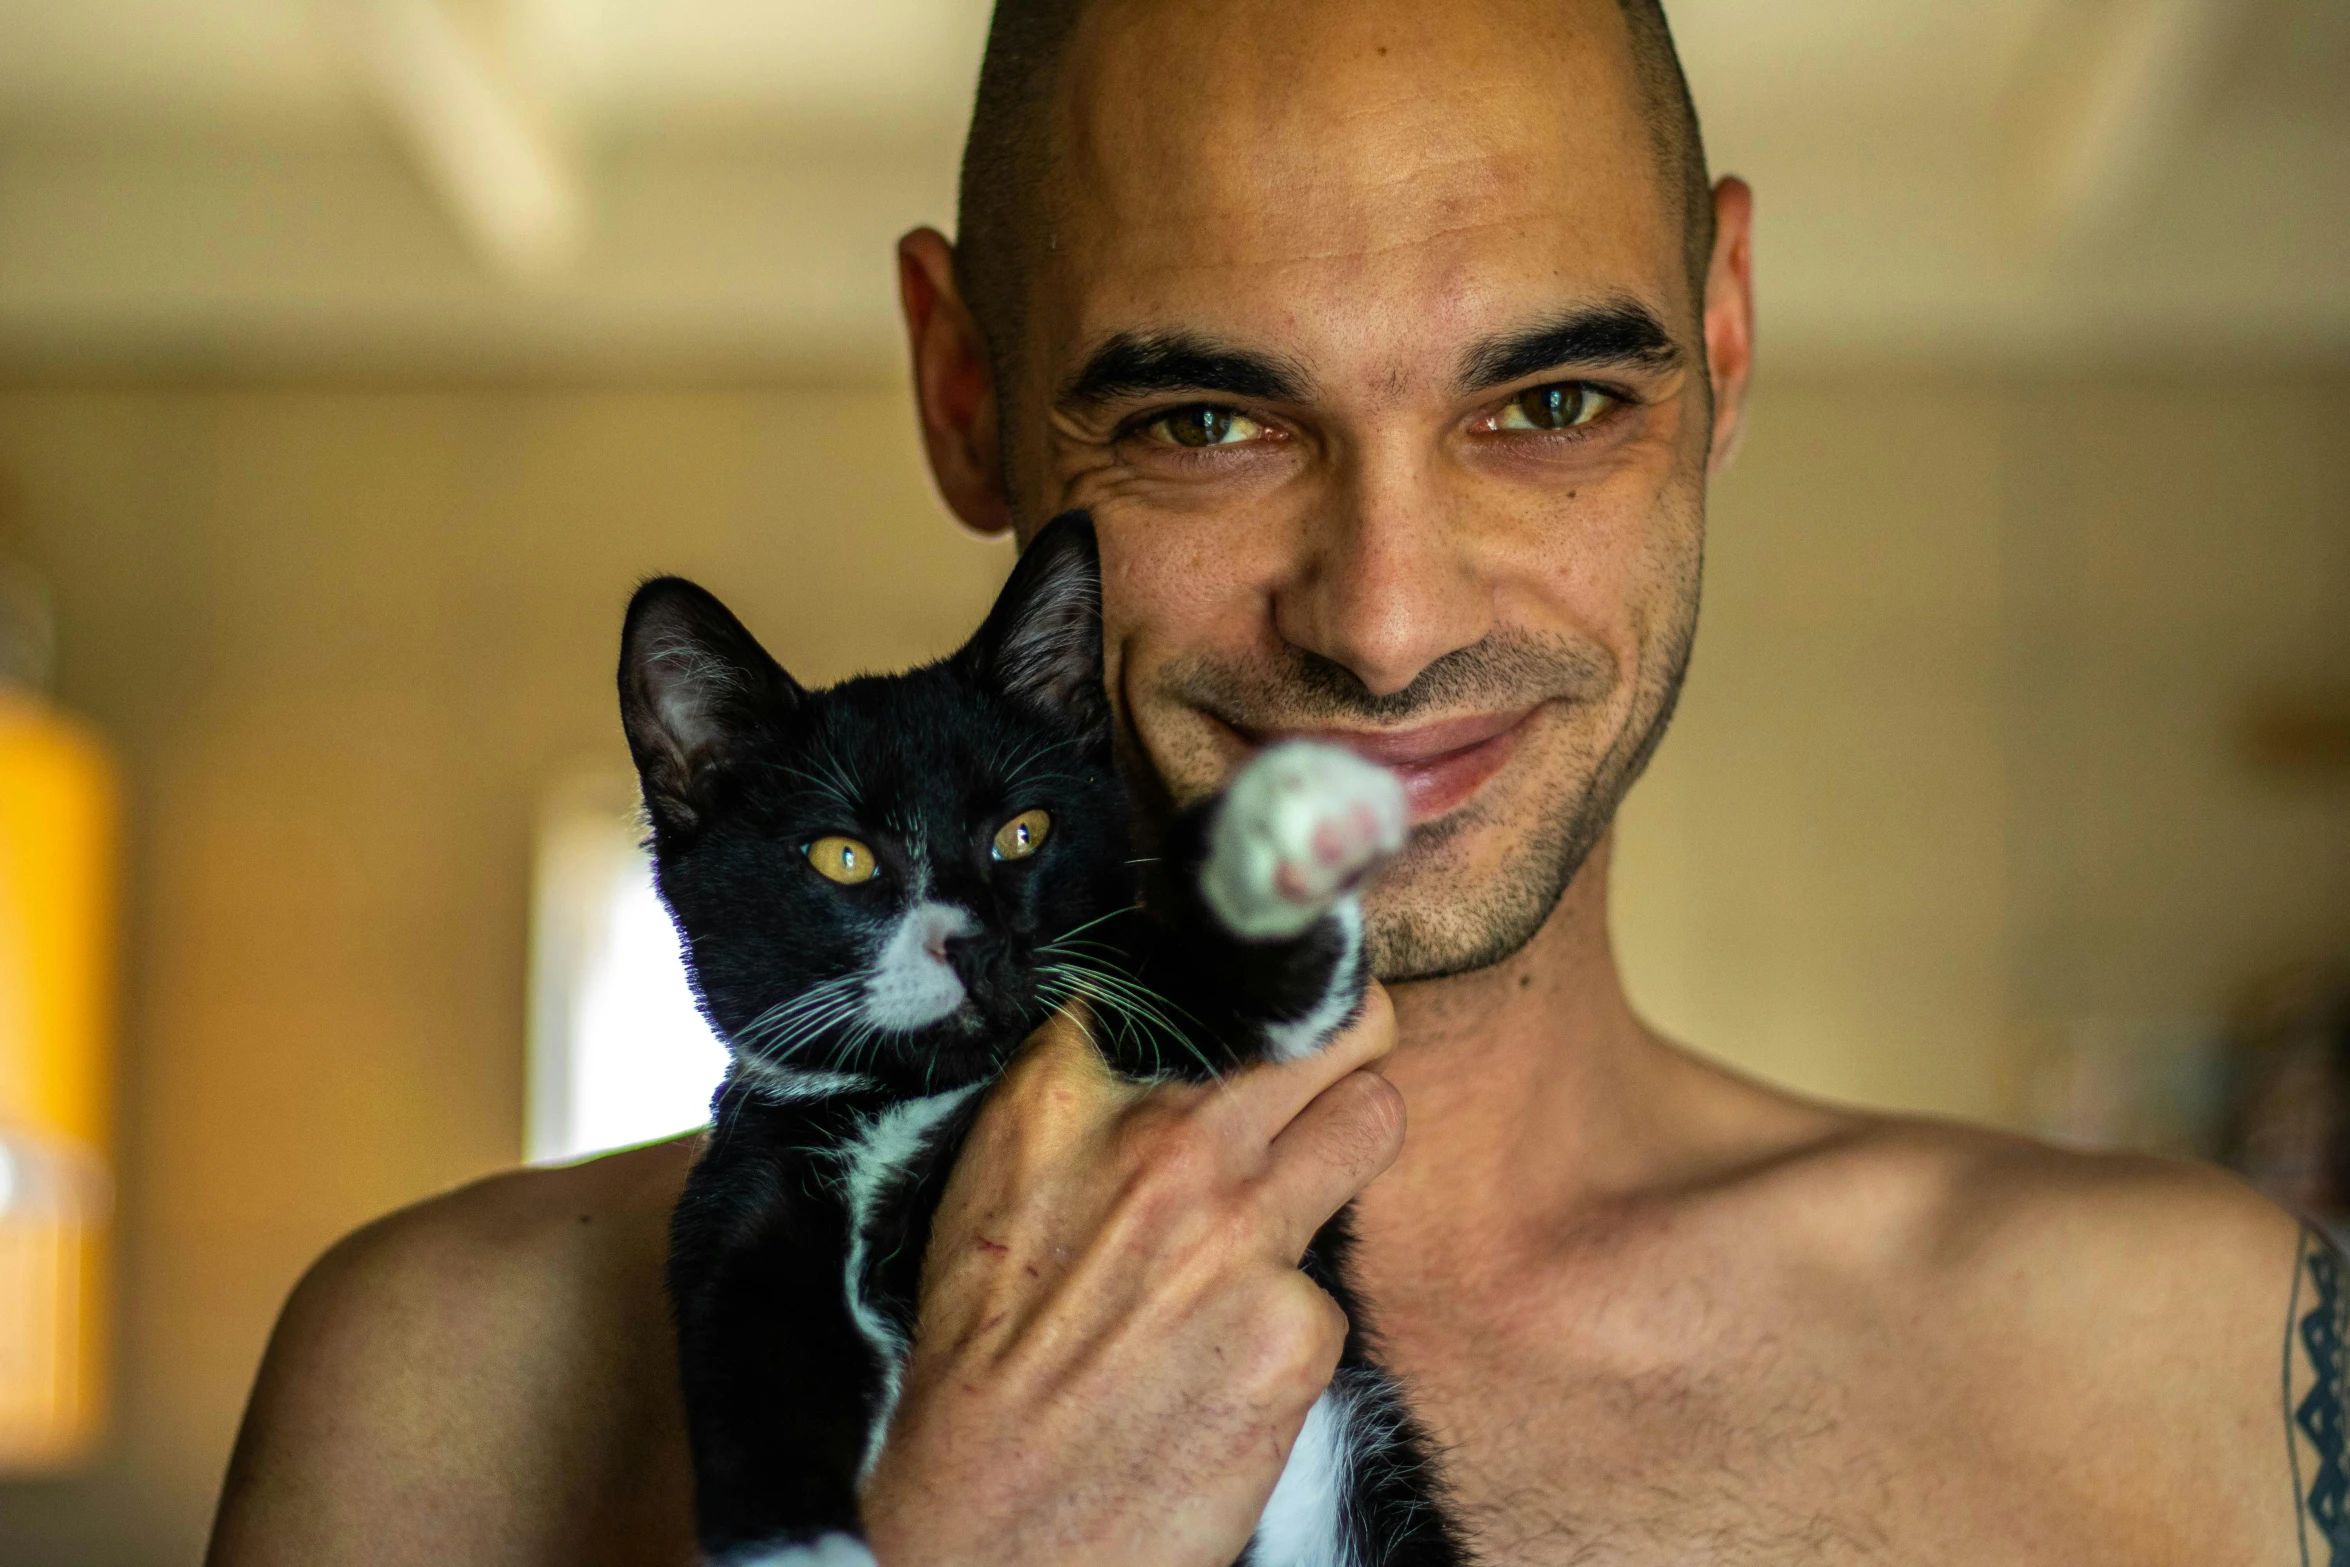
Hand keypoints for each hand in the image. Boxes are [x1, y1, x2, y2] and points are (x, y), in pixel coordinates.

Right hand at [859, 985, 1403, 1566]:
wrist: (983, 1531)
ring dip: (1342, 1151)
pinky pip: (1331, 1284)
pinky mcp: (1298, 1328)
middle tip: (1331, 1064)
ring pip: (1372, 1121)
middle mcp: (1168, 1138)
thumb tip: (1171, 1031)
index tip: (1260, 1001)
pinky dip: (1289, 1320)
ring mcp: (1244, 1230)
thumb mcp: (997, 1184)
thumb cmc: (979, 1358)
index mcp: (1069, 1089)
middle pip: (1336, 1017)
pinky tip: (1224, 1361)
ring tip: (1275, 1214)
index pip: (1208, 973)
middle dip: (1346, 1033)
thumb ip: (1085, 1096)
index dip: (1244, 988)